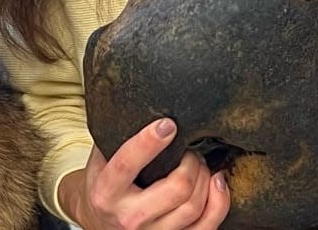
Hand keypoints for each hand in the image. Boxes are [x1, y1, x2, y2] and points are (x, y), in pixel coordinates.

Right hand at [60, 118, 229, 228]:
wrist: (97, 221)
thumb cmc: (104, 184)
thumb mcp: (100, 159)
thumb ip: (117, 136)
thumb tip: (143, 100)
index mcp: (106, 192)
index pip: (128, 163)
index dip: (150, 142)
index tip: (168, 123)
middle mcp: (129, 218)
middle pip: (177, 188)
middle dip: (191, 161)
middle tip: (189, 149)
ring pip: (195, 207)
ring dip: (205, 177)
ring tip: (199, 163)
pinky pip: (207, 226)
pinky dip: (220, 201)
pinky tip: (217, 181)